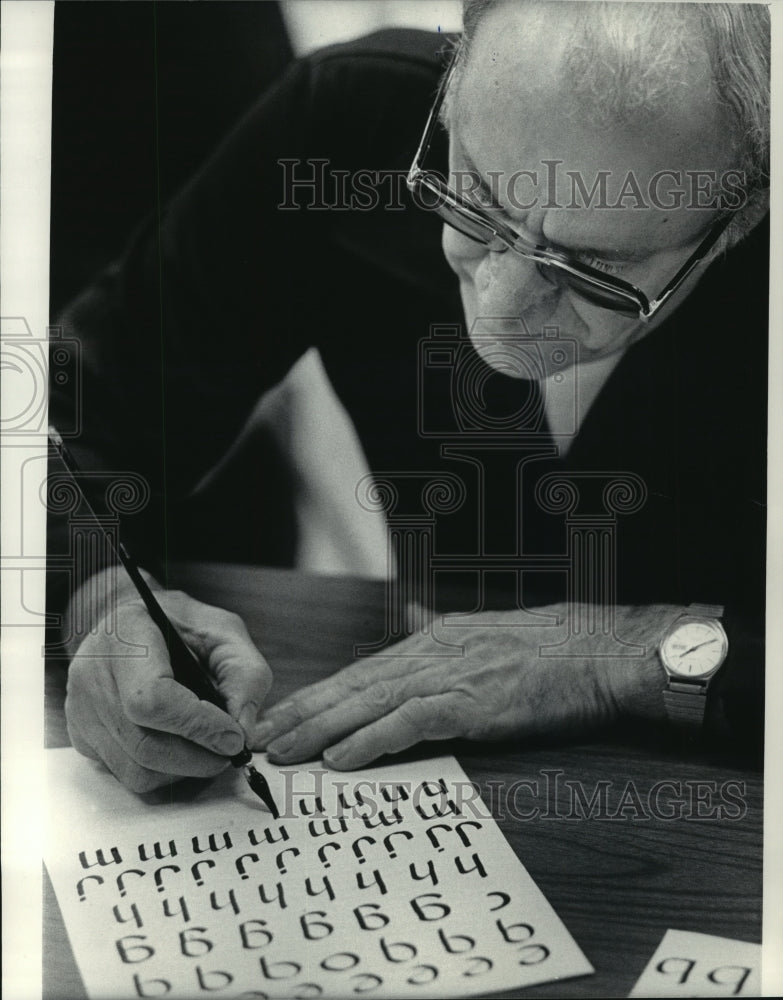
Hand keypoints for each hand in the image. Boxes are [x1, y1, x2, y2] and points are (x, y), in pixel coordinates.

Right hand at [65, 590, 272, 791]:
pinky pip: (126, 774)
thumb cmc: (180, 625)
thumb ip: (244, 674)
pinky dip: (164, 773)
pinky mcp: (83, 736)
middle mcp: (93, 675)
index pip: (152, 698)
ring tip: (209, 750)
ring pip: (136, 769)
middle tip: (229, 750)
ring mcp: (82, 709)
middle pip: (144, 743)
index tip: (232, 735)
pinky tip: (182, 749)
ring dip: (184, 771)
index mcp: (126, 635)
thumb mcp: (223, 631)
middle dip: (198, 757)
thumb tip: (242, 732)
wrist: (131, 624)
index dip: (197, 725)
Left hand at [255, 603, 676, 768]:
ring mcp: (448, 677)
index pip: (359, 672)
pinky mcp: (471, 703)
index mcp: (430, 642)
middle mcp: (429, 655)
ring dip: (320, 730)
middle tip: (259, 737)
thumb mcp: (483, 630)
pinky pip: (409, 723)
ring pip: (368, 703)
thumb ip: (441, 625)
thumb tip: (415, 611)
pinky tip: (341, 758)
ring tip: (282, 751)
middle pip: (351, 686)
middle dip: (301, 713)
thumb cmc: (547, 649)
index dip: (316, 695)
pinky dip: (371, 740)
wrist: (595, 650)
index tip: (281, 714)